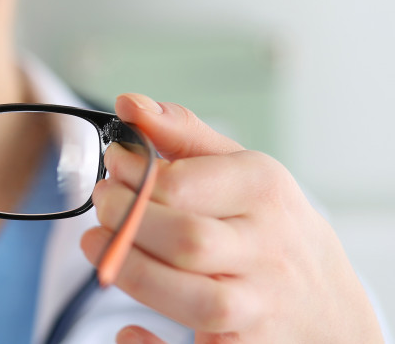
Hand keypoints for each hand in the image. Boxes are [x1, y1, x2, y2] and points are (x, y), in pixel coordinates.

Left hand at [80, 93, 382, 342]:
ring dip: (132, 273)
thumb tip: (128, 104)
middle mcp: (269, 251)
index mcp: (264, 192)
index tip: (111, 166)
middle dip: (126, 221)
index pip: (185, 185)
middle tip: (100, 204)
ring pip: (196, 300)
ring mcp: (262, 307)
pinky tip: (128, 326)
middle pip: (187, 240)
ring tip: (96, 246)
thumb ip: (182, 134)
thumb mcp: (242, 170)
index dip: (134, 176)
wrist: (331, 309)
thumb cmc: (270, 227)